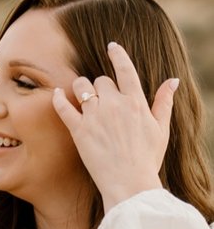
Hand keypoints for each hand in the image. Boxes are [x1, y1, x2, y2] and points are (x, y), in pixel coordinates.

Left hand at [54, 40, 176, 210]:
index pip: (125, 70)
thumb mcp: (161, 128)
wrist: (129, 182)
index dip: (118, 55)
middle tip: (101, 97)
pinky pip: (63, 106)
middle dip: (100, 85)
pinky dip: (57, 98)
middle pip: (101, 79)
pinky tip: (55, 94)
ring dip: (80, 88)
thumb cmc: (146, 157)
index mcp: (136, 103)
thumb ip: (163, 102)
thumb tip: (172, 80)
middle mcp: (114, 105)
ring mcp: (95, 116)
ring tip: (82, 96)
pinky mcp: (78, 129)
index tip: (112, 46)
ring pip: (81, 87)